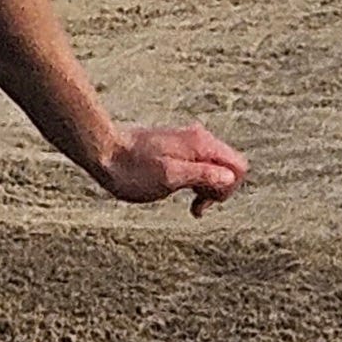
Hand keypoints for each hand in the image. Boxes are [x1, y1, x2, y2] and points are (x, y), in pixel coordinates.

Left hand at [99, 122, 247, 217]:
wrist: (103, 151)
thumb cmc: (133, 169)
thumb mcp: (169, 177)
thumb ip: (202, 175)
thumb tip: (229, 178)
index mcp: (200, 144)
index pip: (238, 166)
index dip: (229, 188)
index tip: (204, 200)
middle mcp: (197, 138)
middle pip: (229, 166)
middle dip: (220, 189)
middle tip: (196, 203)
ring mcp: (186, 142)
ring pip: (215, 167)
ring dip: (208, 187)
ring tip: (189, 201)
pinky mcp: (175, 148)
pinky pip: (200, 165)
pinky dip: (196, 181)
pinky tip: (181, 190)